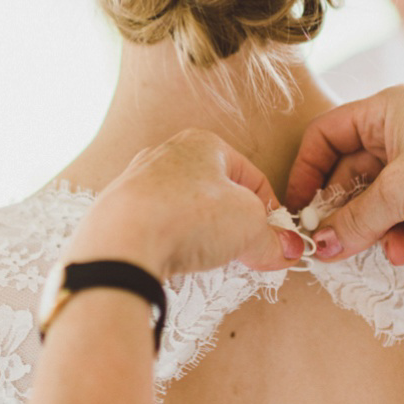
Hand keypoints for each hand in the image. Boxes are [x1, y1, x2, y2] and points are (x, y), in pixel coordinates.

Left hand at [65, 129, 303, 279]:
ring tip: (209, 258)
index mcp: (203, 143)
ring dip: (203, 235)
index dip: (270, 212)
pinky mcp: (119, 212)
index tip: (277, 243)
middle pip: (217, 193)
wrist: (121, 242)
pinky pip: (158, 226)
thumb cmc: (189, 217)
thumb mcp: (249, 226)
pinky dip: (172, 243)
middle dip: (235, 224)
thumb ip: (271, 238)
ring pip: (186, 210)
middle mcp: (167, 155)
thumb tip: (284, 250)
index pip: (251, 177)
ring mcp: (138, 182)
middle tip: (247, 253)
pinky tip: (176, 260)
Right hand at [286, 84, 403, 264]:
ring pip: (378, 200)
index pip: (327, 134)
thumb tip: (319, 245)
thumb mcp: (398, 194)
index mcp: (386, 110)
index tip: (299, 209)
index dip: (308, 170)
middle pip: (352, 173)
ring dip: (380, 231)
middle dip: (349, 213)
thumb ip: (352, 220)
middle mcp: (401, 130)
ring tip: (396, 253)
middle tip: (336, 245)